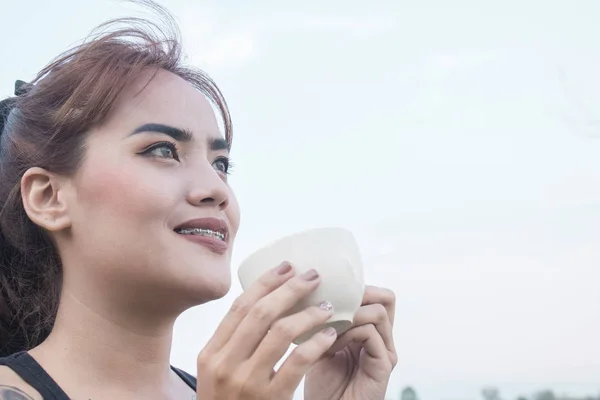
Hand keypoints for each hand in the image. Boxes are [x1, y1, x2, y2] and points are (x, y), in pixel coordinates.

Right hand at [196, 263, 337, 399]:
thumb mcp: (219, 373)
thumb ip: (235, 343)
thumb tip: (266, 301)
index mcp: (210, 353)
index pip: (240, 306)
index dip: (265, 282)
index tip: (287, 266)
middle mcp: (224, 364)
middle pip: (261, 313)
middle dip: (290, 289)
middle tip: (313, 276)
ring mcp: (245, 383)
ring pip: (281, 332)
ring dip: (309, 314)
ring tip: (328, 306)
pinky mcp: (269, 399)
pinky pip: (298, 361)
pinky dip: (317, 343)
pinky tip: (330, 336)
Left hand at [304, 286, 396, 399]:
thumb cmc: (322, 385)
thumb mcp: (321, 343)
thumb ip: (326, 321)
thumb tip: (314, 291)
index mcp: (370, 332)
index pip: (376, 295)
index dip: (356, 288)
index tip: (328, 290)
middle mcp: (383, 339)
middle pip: (386, 298)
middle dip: (359, 295)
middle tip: (332, 302)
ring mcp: (386, 352)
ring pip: (378, 312)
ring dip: (349, 315)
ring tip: (328, 327)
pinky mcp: (384, 365)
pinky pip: (371, 333)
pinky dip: (349, 332)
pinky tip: (331, 344)